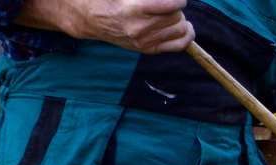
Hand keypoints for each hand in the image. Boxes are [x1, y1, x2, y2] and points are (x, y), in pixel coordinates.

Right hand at [20, 0, 193, 52]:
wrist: (89, 17)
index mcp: (134, 9)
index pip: (170, 4)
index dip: (179, 0)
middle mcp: (140, 28)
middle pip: (176, 17)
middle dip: (177, 8)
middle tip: (170, 4)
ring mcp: (144, 41)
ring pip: (180, 30)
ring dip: (180, 20)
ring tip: (173, 14)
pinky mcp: (147, 49)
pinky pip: (178, 45)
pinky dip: (186, 36)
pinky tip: (184, 27)